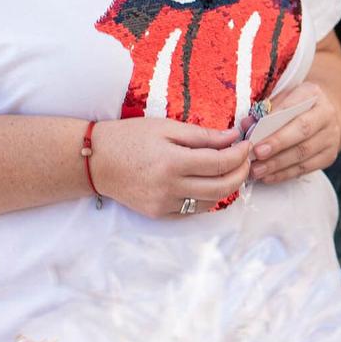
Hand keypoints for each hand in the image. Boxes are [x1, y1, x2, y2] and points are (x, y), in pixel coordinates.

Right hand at [88, 118, 250, 217]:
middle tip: (245, 161)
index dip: (240, 155)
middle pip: (222, 188)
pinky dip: (206, 198)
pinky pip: (192, 210)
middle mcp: (170, 187)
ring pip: (210, 202)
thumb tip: (233, 138)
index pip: (221, 163)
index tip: (246, 146)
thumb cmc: (129, 138)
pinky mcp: (158, 213)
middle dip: (241, 174)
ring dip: (226, 188)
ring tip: (228, 171)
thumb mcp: (165, 127)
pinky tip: (206, 183)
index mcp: (173, 162)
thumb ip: (202, 135)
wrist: (94, 161)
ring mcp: (163, 204)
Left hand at [251, 82, 340, 183]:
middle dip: (277, 144)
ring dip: (277, 164)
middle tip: (256, 154)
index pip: (292, 106)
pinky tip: (268, 177)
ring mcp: (331, 136)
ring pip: (303, 153)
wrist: (325, 115)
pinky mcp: (329, 155)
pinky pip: (306, 168)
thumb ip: (264, 111)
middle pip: (302, 131)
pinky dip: (285, 174)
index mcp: (312, 94)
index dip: (273, 121)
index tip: (255, 134)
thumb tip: (247, 125)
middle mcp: (326, 114)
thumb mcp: (282, 99)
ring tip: (256, 170)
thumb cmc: (295, 106)